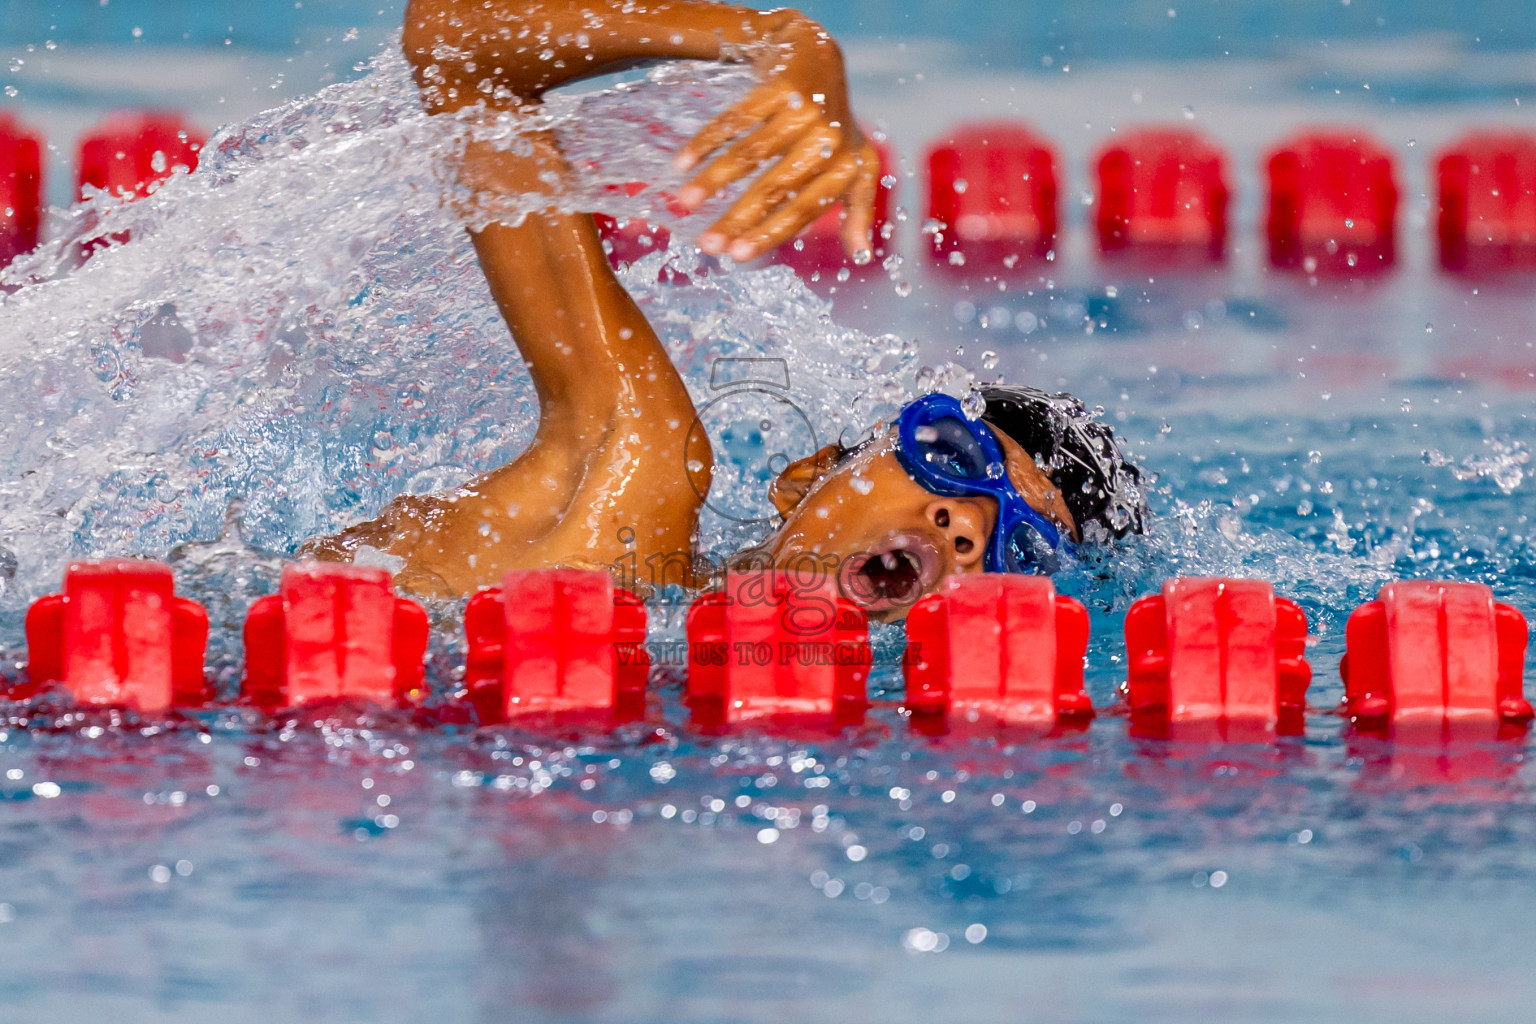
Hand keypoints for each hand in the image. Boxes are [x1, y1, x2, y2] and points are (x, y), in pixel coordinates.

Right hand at [671, 15, 878, 262]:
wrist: (818, 55)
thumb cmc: (833, 126)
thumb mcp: (856, 167)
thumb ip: (858, 212)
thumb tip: (862, 258)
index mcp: (845, 169)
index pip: (802, 210)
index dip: (768, 234)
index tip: (736, 256)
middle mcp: (827, 140)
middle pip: (774, 188)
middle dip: (737, 219)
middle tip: (706, 244)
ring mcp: (804, 111)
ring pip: (751, 154)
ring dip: (714, 181)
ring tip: (684, 203)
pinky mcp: (781, 86)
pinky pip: (736, 119)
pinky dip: (706, 142)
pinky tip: (682, 164)